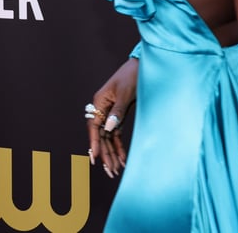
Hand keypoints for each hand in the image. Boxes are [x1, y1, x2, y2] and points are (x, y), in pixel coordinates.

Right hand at [88, 57, 137, 177]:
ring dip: (112, 153)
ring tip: (115, 170)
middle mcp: (102, 108)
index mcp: (99, 101)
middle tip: (110, 172)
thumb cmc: (133, 76)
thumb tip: (108, 128)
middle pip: (101, 134)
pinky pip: (116, 134)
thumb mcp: (126, 94)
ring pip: (108, 136)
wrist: (143, 67)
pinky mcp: (119, 115)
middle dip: (105, 153)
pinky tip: (122, 159)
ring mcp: (110, 112)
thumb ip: (117, 112)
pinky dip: (119, 146)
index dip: (94, 142)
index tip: (96, 158)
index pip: (94, 126)